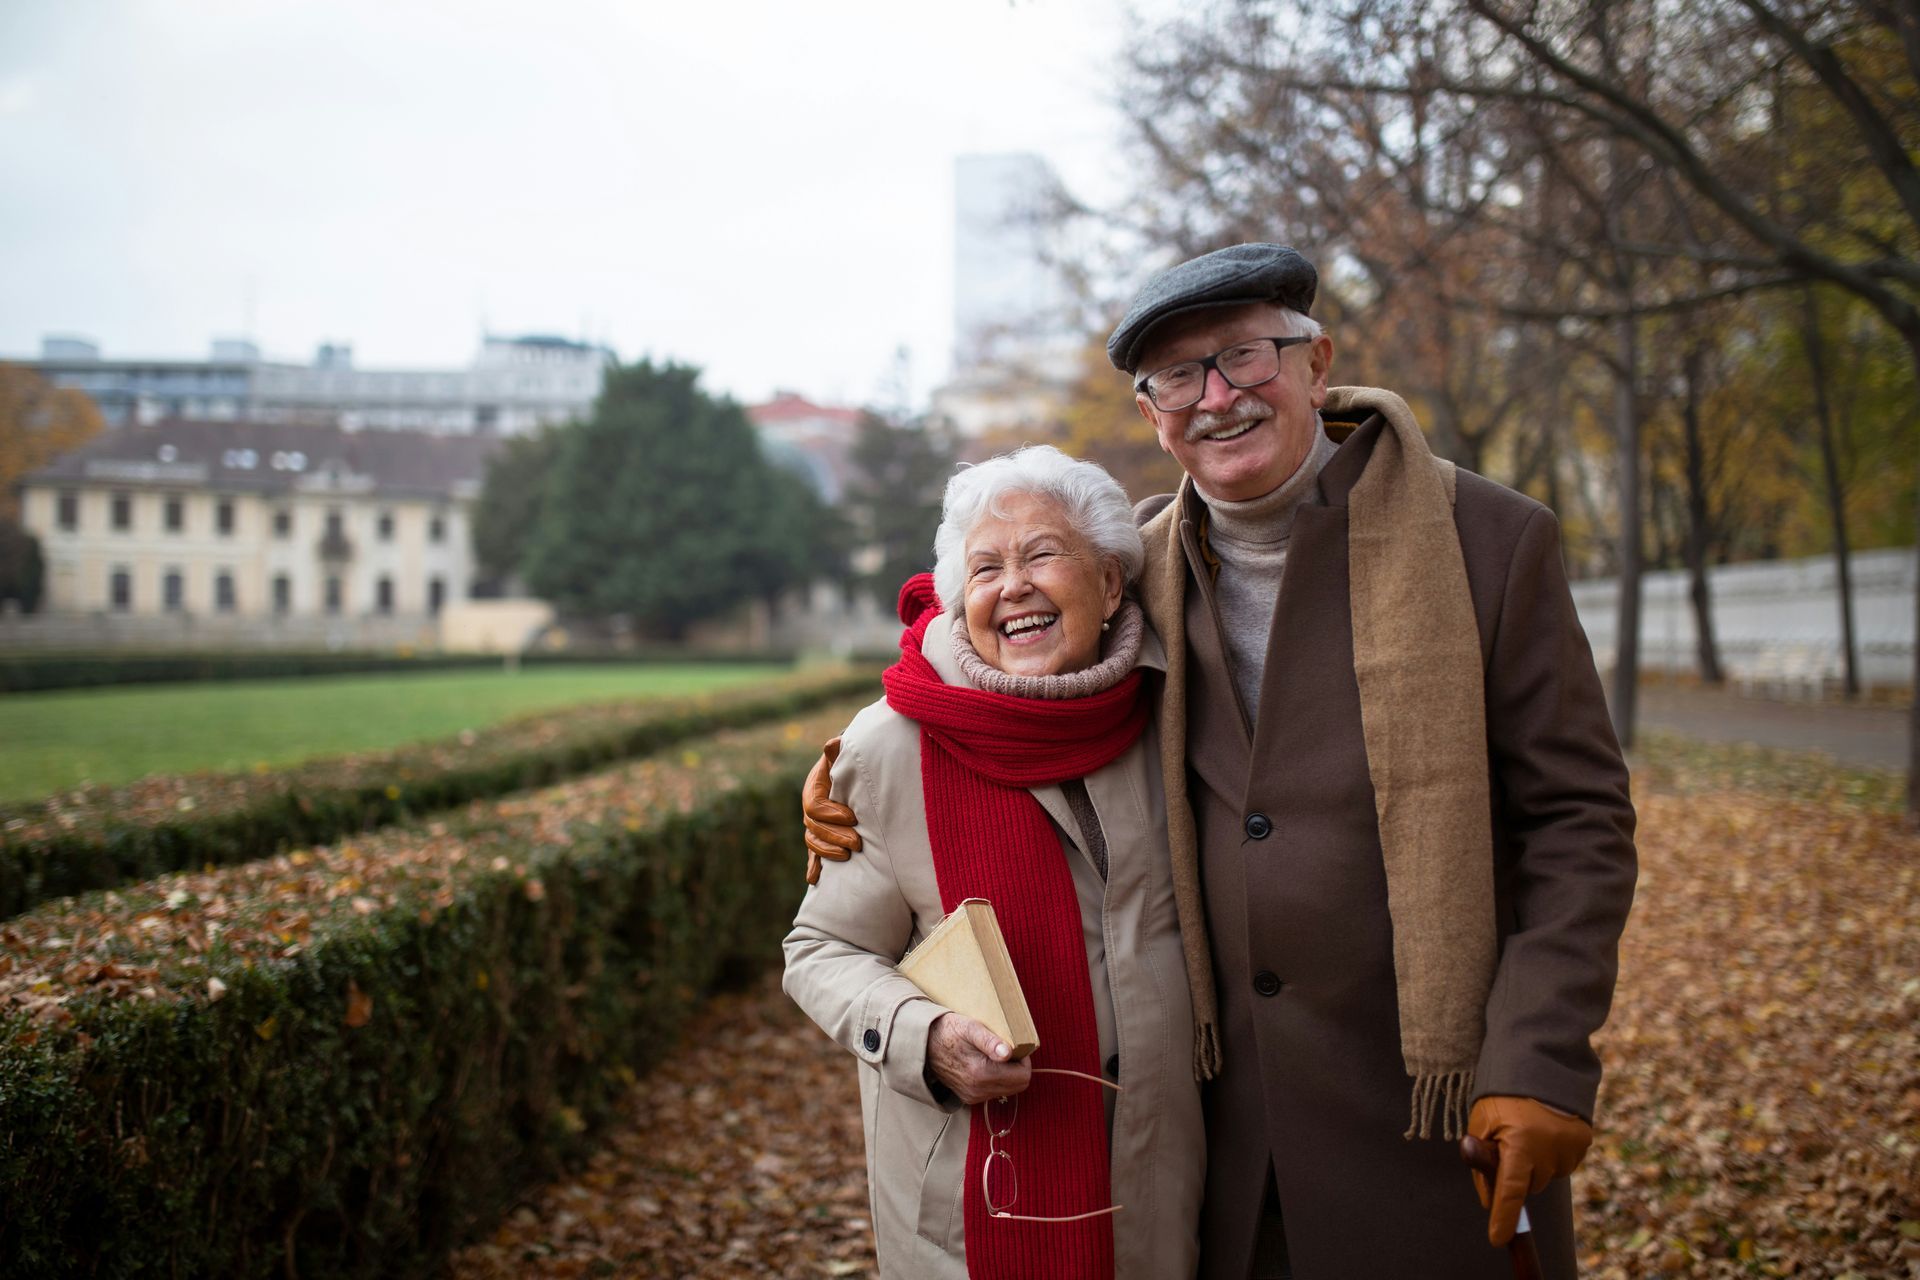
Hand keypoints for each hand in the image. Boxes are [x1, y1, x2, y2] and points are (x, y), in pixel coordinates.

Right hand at [802, 736, 860, 885]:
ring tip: (847, 856)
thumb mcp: (845, 754)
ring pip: (813, 842)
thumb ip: (839, 752)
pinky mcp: (823, 837)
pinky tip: (814, 878)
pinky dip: (813, 866)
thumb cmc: (851, 762)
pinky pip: (813, 854)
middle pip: (814, 828)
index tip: (853, 817)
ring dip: (827, 852)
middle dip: (835, 837)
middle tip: (858, 842)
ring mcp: (816, 825)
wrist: (853, 771)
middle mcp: (811, 809)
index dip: (831, 814)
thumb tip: (833, 744)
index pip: (814, 807)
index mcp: (813, 789)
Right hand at [925, 1013, 1030, 1105]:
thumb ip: (990, 1041)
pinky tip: (985, 1065)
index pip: (1023, 1076)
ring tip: (994, 1056)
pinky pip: (994, 1092)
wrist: (923, 1046)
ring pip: (1008, 1090)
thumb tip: (1008, 1053)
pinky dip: (996, 1080)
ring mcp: (974, 1096)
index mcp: (982, 1073)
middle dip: (1017, 1068)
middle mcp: (978, 1090)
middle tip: (1005, 1050)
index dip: (1023, 1059)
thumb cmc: (948, 1031)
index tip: (1013, 1046)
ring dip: (1007, 1074)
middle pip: (1018, 1085)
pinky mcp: (969, 1098)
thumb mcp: (970, 1028)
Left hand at [1467, 1096, 1592, 1245]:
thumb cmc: (1503, 1092)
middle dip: (1517, 1172)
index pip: (1509, 1192)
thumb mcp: (1482, 1120)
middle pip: (1529, 1184)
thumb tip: (1487, 1199)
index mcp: (1519, 1144)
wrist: (1540, 1060)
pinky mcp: (1584, 1141)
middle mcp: (1548, 1151)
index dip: (1502, 1217)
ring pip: (1547, 1175)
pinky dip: (1553, 1154)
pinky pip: (1564, 1162)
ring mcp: (1570, 1148)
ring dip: (1536, 1163)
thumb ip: (1482, 1161)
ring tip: (1528, 1129)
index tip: (1496, 1239)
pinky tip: (1546, 1130)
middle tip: (1508, 1143)